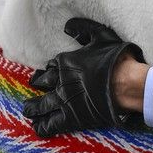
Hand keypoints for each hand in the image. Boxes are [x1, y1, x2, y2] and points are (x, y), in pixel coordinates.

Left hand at [23, 18, 146, 136]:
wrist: (124, 83)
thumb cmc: (115, 58)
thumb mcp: (100, 34)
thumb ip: (83, 28)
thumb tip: (67, 26)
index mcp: (66, 62)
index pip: (51, 66)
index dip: (48, 69)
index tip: (46, 72)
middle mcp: (60, 82)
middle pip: (42, 84)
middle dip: (36, 84)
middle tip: (32, 87)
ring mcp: (64, 100)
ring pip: (41, 105)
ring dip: (33, 108)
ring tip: (27, 110)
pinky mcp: (71, 118)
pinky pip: (51, 124)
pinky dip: (42, 126)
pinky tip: (38, 127)